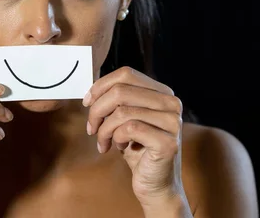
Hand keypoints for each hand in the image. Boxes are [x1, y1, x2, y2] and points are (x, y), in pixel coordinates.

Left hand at [83, 67, 186, 210]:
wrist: (156, 185)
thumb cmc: (138, 150)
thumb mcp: (125, 119)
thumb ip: (116, 101)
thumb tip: (91, 90)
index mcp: (162, 92)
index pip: (126, 74)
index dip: (101, 86)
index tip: (87, 102)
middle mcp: (171, 103)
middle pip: (121, 91)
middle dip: (97, 109)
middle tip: (91, 127)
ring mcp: (172, 122)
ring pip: (122, 111)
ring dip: (104, 129)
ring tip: (103, 141)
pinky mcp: (168, 142)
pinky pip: (129, 129)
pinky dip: (115, 138)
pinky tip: (119, 148)